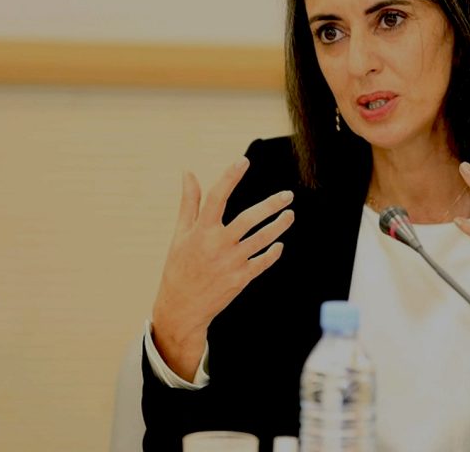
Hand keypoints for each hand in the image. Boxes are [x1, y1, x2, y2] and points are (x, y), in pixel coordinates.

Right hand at [151, 157, 294, 377]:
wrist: (181, 309)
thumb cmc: (179, 267)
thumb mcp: (180, 234)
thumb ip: (189, 202)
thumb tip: (188, 173)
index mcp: (200, 231)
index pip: (216, 197)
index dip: (230, 177)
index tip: (243, 161)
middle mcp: (217, 245)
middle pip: (248, 219)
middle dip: (270, 205)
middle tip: (288, 195)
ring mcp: (231, 263)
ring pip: (262, 240)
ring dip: (279, 226)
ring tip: (290, 214)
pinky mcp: (241, 279)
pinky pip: (262, 262)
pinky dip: (273, 252)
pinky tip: (279, 243)